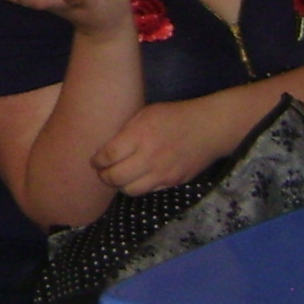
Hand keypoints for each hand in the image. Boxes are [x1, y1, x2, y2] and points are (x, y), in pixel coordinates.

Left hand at [93, 95, 252, 194]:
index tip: (95, 160)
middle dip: (104, 176)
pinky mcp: (172, 182)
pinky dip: (139, 186)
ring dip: (120, 185)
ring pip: (130, 190)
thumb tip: (106, 147)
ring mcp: (162, 172)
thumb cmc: (175, 116)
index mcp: (140, 135)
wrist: (209, 128)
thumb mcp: (146, 113)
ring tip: (119, 176)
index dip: (98, 160)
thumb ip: (127, 131)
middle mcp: (149, 156)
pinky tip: (137, 177)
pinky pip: (148, 191)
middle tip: (102, 171)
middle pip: (116, 177)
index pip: (109, 155)